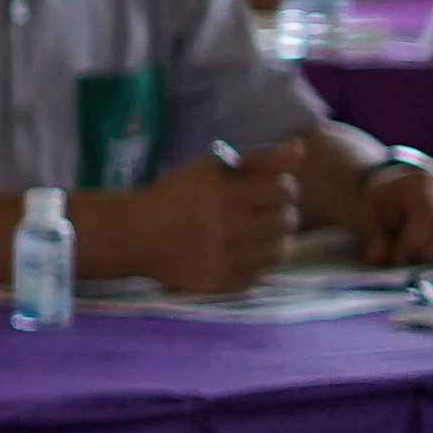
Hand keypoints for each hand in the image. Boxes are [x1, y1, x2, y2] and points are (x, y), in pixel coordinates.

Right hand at [85, 148, 290, 295]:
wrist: (133, 235)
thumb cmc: (175, 194)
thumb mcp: (211, 167)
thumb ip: (259, 158)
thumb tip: (299, 148)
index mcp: (228, 195)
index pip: (286, 190)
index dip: (279, 186)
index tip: (263, 188)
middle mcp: (230, 229)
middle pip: (289, 221)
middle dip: (278, 212)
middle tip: (257, 212)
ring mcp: (226, 260)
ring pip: (281, 251)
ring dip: (271, 240)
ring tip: (251, 233)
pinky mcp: (221, 283)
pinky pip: (260, 274)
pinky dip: (253, 263)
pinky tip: (234, 253)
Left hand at [345, 150, 432, 264]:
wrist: (399, 192)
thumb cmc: (383, 206)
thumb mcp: (366, 217)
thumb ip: (372, 235)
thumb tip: (379, 254)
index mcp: (422, 182)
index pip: (431, 216)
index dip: (414, 242)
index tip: (398, 255)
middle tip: (413, 257)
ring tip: (426, 254)